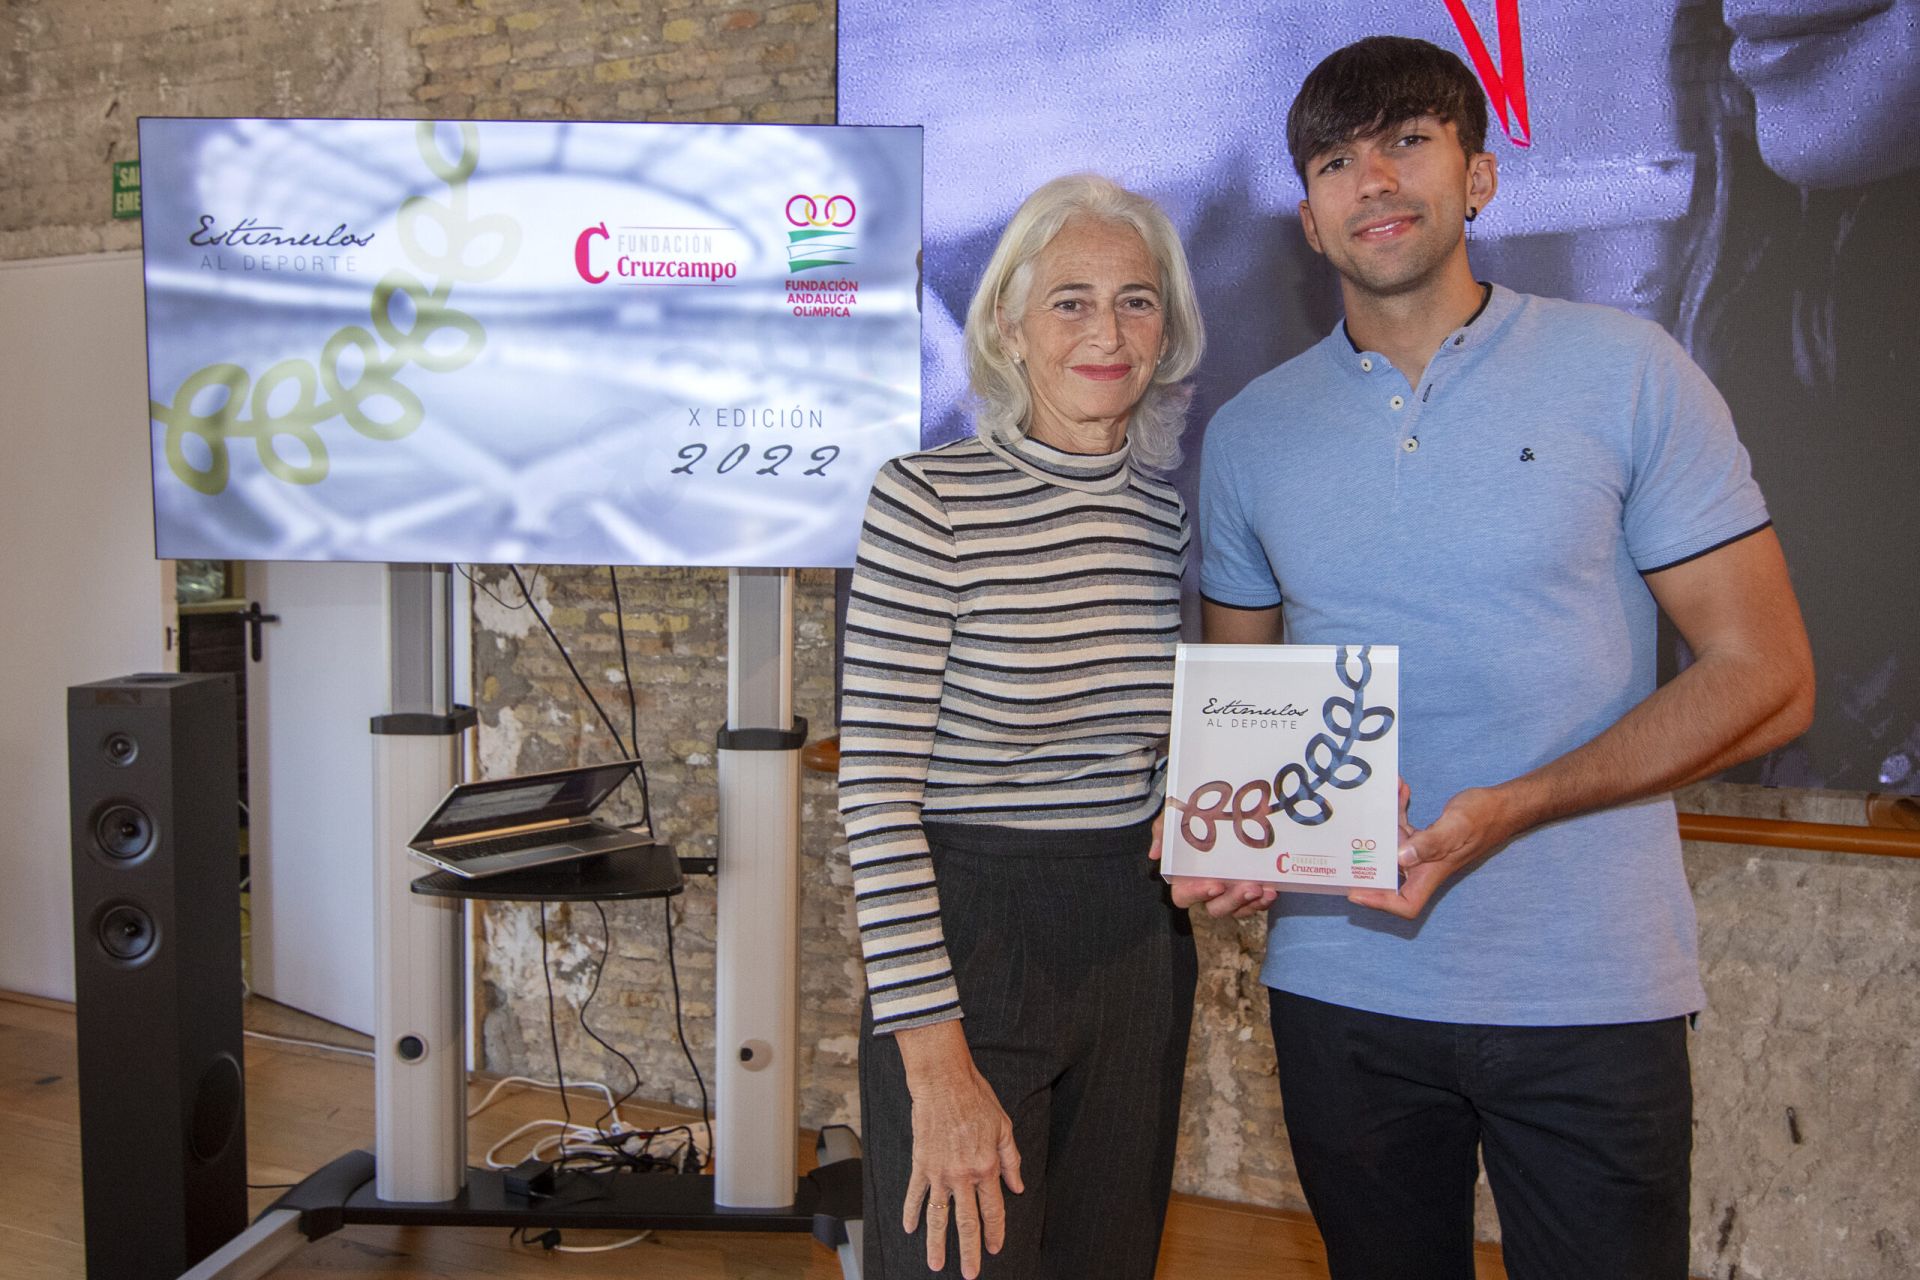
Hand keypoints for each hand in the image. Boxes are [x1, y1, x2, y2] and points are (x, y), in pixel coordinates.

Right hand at [894, 1021, 1023, 1277]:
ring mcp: (940, 1171)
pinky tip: (910, 1228)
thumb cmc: (975, 1099)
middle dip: (969, 1251)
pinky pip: (916, 1194)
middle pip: (966, 1222)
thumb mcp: (1004, 1127)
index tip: (994, 1249)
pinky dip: (911, 1212)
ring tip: (935, 1264)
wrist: (943, 1081)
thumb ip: (1012, 1161)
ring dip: (937, 1243)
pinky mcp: (921, 1163)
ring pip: (939, 1216)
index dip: (995, 1233)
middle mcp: (963, 1175)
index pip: (993, 1210)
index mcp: (987, 1167)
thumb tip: (1018, 1187)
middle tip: (970, 1274)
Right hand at [1150, 804, 1276, 917]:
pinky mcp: (1248, 887)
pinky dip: (1264, 900)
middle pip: (1216, 908)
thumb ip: (1163, 832)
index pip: (1184, 897)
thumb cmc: (1189, 816)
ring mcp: (1229, 890)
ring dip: (1252, 904)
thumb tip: (1155, 854)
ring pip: (1238, 909)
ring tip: (1265, 890)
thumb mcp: (1173, 817)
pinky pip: (1256, 903)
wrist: (1216, 803)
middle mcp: (1207, 889)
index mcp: (1185, 879)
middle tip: (1250, 887)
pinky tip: (1273, 890)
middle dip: (1233, 901)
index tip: (1216, 884)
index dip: (1198, 894)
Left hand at [1347, 783, 1524, 919]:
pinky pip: (1403, 826)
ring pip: (1392, 846)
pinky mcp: (1426, 836)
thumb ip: (1430, 843)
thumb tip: (1401, 858)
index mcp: (1432, 873)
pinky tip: (1398, 788)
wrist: (1502, 804)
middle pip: (1389, 876)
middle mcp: (1425, 866)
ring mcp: (1424, 851)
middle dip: (1366, 861)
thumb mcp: (1456, 827)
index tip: (1356, 892)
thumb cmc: (1484, 817)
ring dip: (1380, 825)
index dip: (1380, 903)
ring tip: (1373, 802)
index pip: (1405, 903)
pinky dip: (1397, 809)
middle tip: (1344, 844)